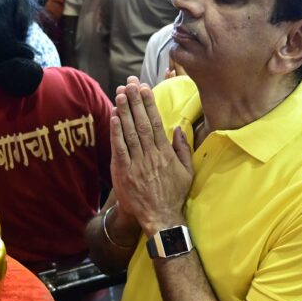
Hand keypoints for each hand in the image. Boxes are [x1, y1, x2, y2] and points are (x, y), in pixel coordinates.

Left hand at [109, 76, 193, 234]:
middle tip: (130, 83)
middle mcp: (152, 156)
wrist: (161, 217)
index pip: (156, 123)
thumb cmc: (174, 194)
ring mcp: (137, 164)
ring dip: (125, 111)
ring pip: (130, 133)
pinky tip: (114, 117)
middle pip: (142, 123)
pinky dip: (117, 133)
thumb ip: (183, 149)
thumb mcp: (187, 171)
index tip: (145, 88)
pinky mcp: (125, 173)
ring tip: (120, 93)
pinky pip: (120, 149)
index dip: (150, 104)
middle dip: (135, 101)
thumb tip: (179, 128)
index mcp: (166, 153)